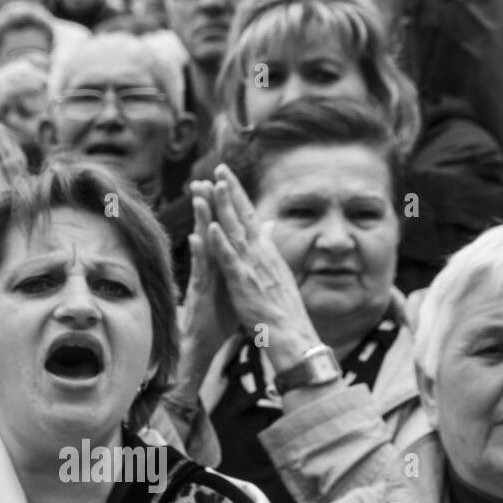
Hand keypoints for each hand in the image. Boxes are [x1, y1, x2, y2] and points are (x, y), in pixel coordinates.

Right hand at [174, 184, 238, 395]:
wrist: (204, 343)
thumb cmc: (218, 315)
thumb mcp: (235, 285)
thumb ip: (241, 262)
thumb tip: (252, 246)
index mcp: (221, 262)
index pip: (222, 230)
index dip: (222, 207)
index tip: (223, 183)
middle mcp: (210, 266)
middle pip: (208, 229)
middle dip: (206, 204)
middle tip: (204, 179)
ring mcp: (202, 277)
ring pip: (202, 245)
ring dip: (200, 221)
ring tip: (199, 197)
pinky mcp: (199, 292)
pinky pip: (199, 270)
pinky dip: (199, 254)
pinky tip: (197, 238)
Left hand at [204, 164, 322, 372]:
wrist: (291, 334)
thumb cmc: (283, 309)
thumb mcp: (278, 273)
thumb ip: (270, 248)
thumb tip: (269, 227)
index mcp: (266, 252)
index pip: (251, 216)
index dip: (238, 194)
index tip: (227, 175)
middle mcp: (260, 254)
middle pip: (243, 216)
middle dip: (231, 191)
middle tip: (218, 168)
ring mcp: (251, 267)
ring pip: (235, 232)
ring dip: (224, 208)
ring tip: (214, 186)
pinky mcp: (243, 284)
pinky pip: (230, 260)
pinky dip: (220, 243)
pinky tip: (211, 227)